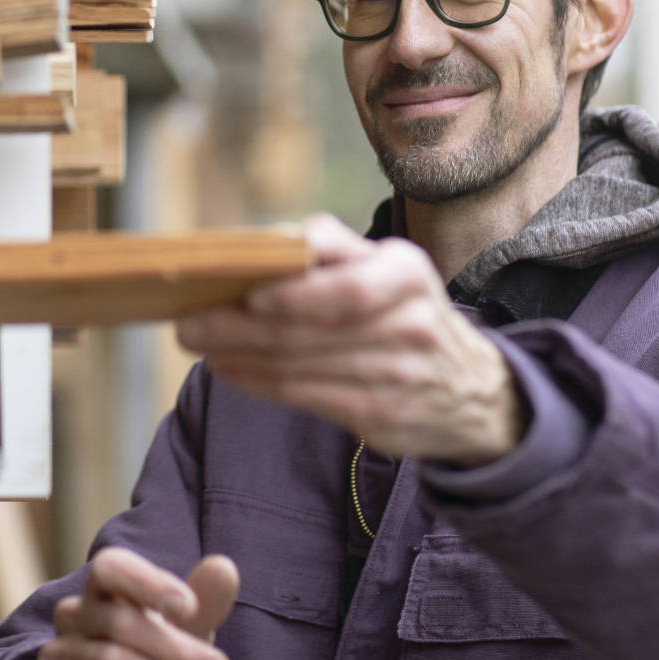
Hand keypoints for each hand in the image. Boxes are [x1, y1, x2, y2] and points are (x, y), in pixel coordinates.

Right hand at [30, 546, 239, 659]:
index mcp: (103, 590)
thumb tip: (224, 567)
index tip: (189, 606)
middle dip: (177, 650)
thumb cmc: (146, 657)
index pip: (111, 568)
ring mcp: (57, 655)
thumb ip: (202, 603)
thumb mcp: (179, 632)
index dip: (147, 582)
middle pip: (119, 623)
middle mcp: (73, 616)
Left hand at [174, 212, 524, 465]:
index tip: (247, 293)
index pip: (349, 286)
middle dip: (240, 327)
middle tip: (188, 322)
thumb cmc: (404, 311)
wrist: (469, 388)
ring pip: (299, 367)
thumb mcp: (388, 267)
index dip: (297, 294)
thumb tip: (264, 243)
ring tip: (199, 343)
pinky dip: (258, 382)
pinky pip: (304, 397)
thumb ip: (333, 250)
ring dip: (239, 355)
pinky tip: (228, 368)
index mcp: (407, 274)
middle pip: (309, 331)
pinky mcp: (380, 416)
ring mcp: (396, 376)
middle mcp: (408, 324)